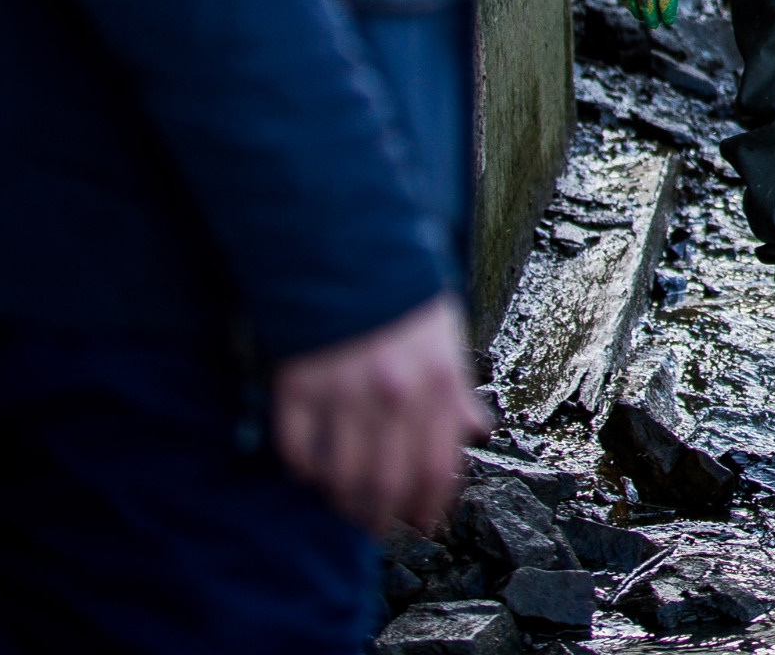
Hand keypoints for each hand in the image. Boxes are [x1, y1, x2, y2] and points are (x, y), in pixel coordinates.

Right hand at [272, 293, 485, 536]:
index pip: (437, 467)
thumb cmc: (400, 294)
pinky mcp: (297, 384)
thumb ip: (459, 388)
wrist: (347, 247)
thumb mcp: (446, 335)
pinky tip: (314, 475)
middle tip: (383, 527)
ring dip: (346, 505)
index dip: (431, 507)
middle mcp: (392, 391)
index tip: (425, 524)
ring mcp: (342, 390)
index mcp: (436, 379)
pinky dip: (306, 473)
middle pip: (389, 482)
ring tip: (349, 509)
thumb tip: (477, 430)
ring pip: (343, 475)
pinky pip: (299, 448)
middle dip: (386, 518)